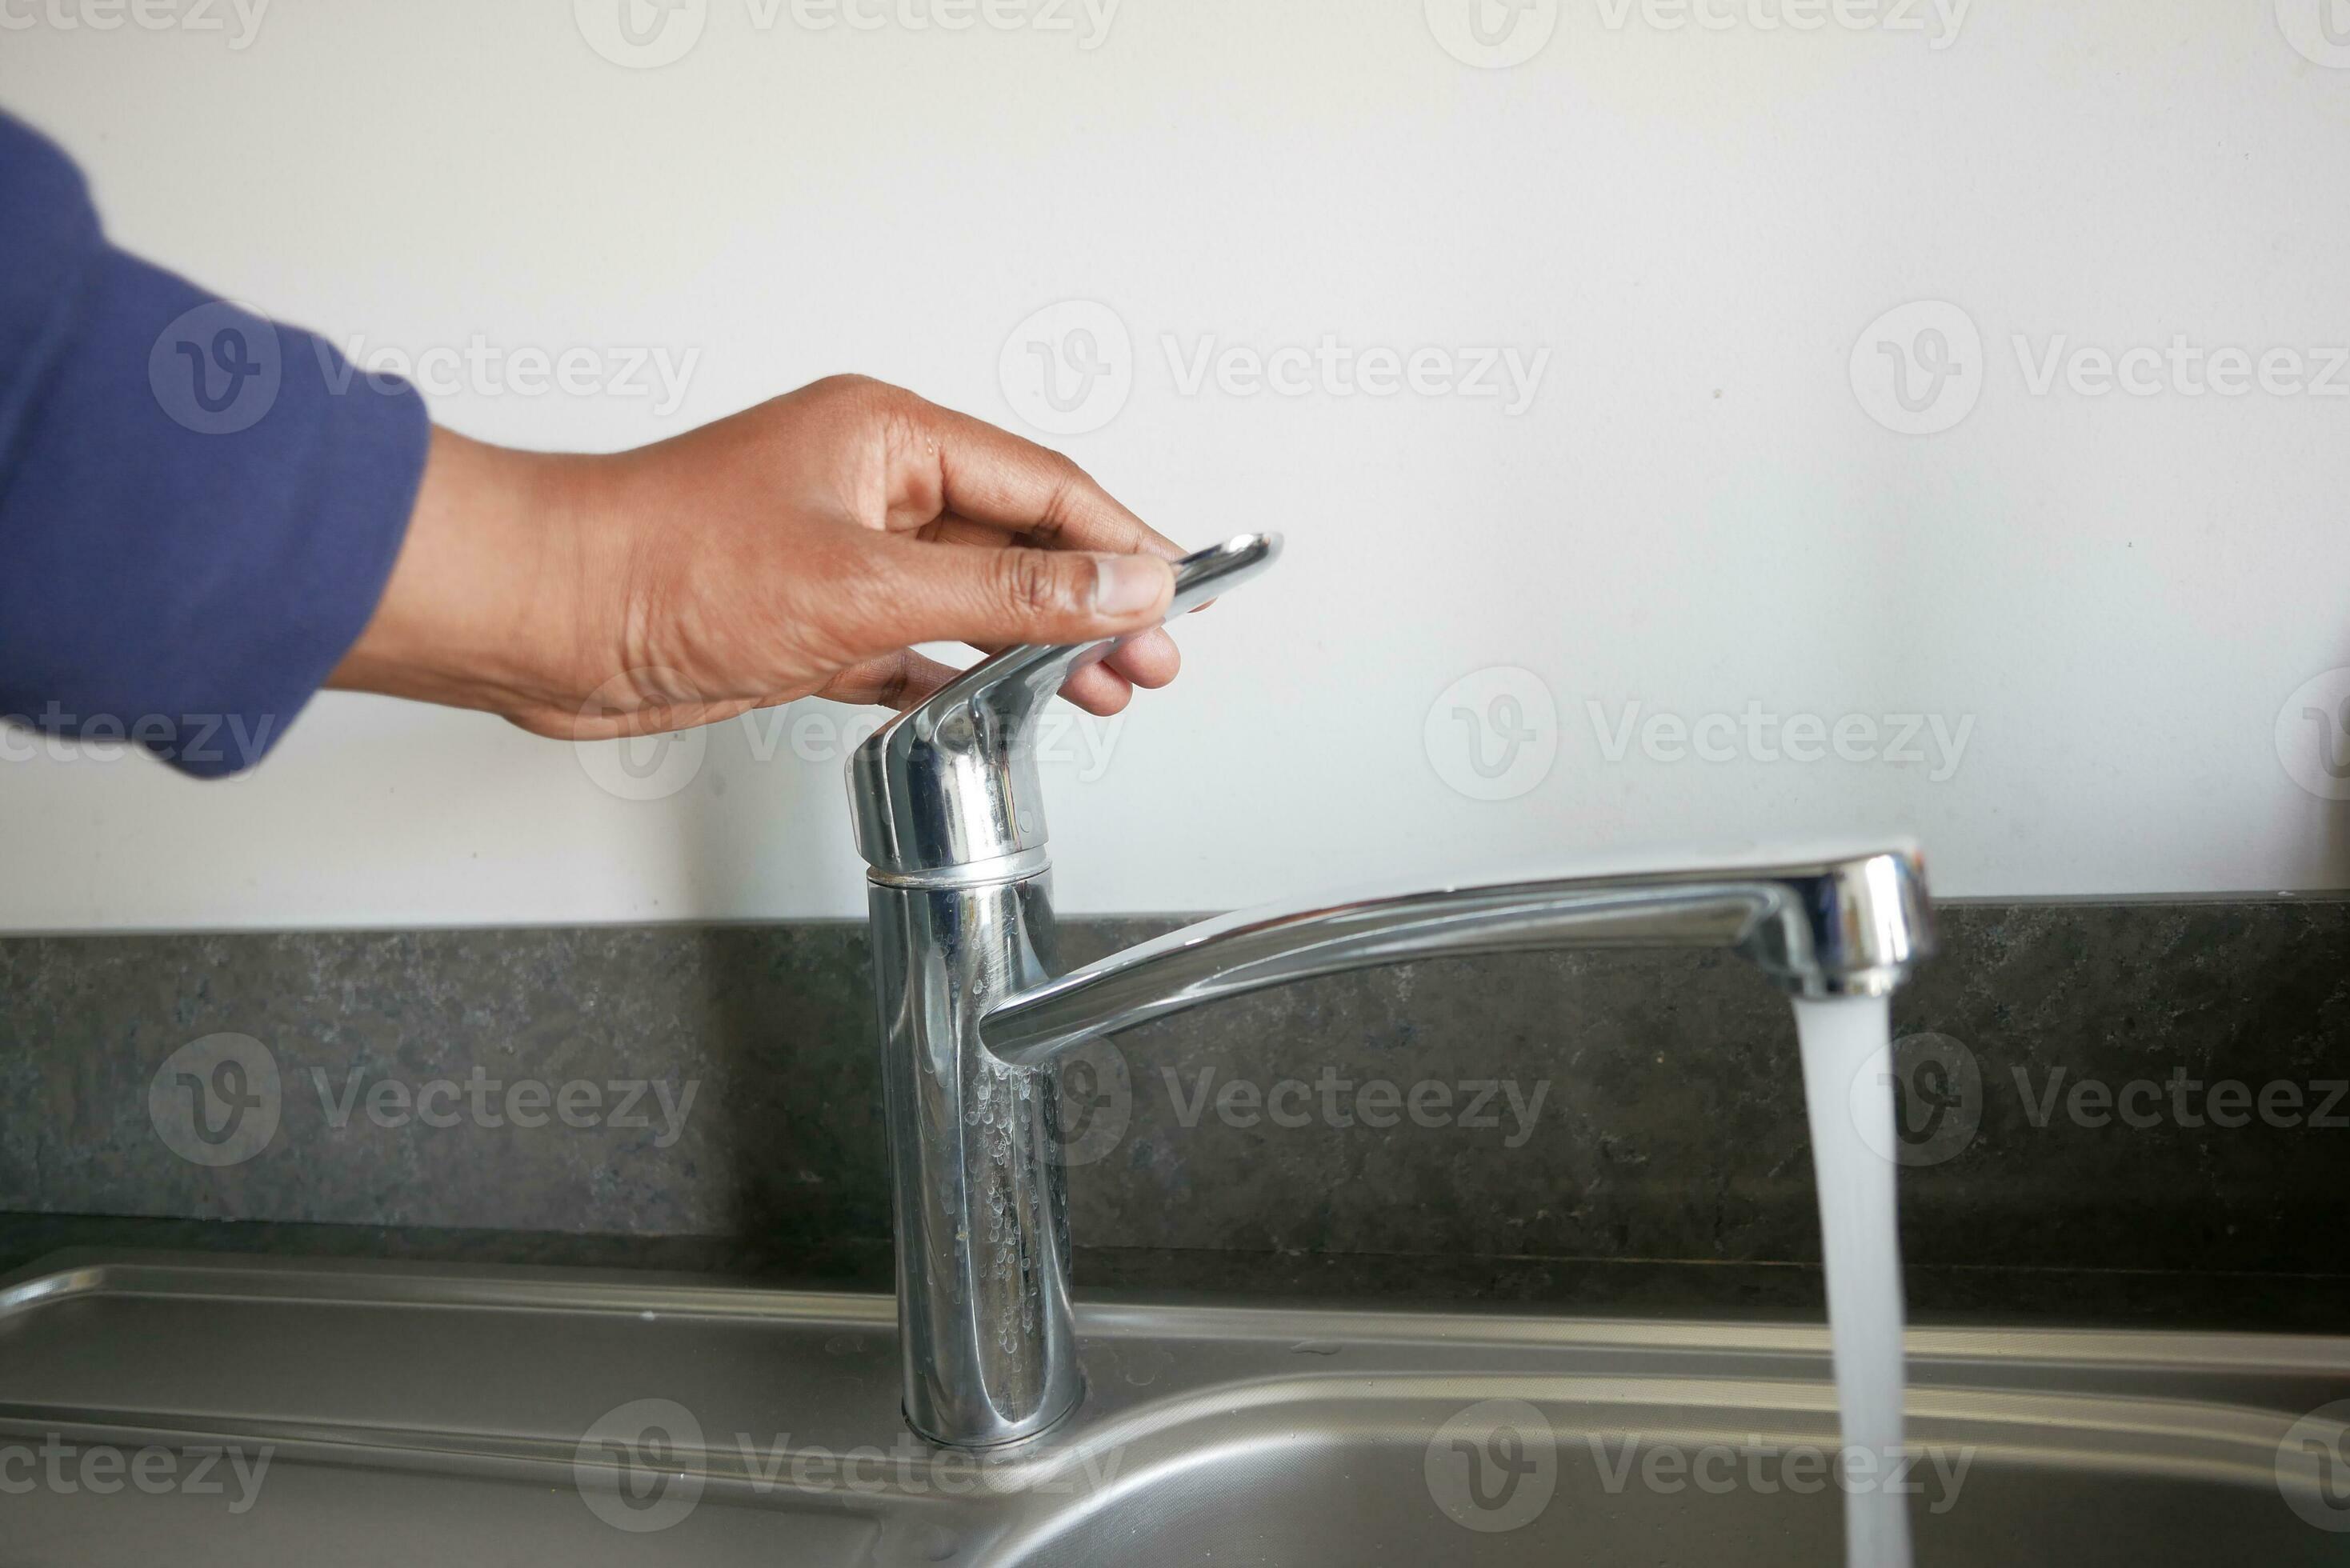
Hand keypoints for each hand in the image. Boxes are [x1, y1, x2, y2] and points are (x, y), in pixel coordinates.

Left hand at [329, 375, 1186, 737]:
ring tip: (1103, 696)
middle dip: (1089, 604)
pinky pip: (910, 644)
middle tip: (1153, 663)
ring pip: (968, 600)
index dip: (1120, 542)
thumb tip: (1121, 586)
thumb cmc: (667, 563)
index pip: (1043, 484)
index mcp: (889, 435)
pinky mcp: (806, 621)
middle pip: (1015, 542)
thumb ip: (1008, 594)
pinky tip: (996, 708)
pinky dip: (957, 677)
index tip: (1179, 593)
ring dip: (1034, 648)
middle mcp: (870, 487)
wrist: (540, 616)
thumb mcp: (868, 585)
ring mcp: (839, 556)